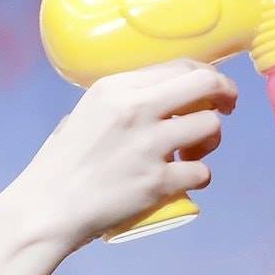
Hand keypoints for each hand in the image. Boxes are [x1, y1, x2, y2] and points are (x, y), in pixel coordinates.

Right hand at [11, 58, 238, 251]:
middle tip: (226, 108)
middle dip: (225, 94)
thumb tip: (161, 95)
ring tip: (191, 153)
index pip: (181, 66)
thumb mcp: (87, 113)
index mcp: (116, 87)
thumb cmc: (64, 163)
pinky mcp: (158, 182)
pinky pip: (203, 172)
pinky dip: (199, 178)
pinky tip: (184, 181)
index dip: (207, 76)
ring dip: (210, 141)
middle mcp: (136, 109)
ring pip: (211, 126)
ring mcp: (149, 146)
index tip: (214, 89)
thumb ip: (123, 101)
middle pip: (206, 84)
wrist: (48, 208)